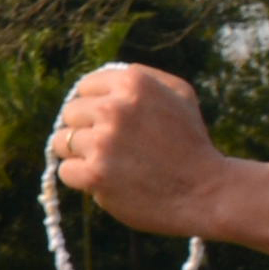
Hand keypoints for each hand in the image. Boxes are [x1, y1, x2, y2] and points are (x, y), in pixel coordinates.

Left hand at [49, 63, 268, 256]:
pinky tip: (105, 180)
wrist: (206, 192)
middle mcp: (115, 108)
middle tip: (111, 147)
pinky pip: (65, 171)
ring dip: (80, 155)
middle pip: (70, 113)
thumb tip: (103, 78)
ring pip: (62, 142)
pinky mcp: (96, 174)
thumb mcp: (180, 94)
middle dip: (86, 130)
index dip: (93, 106)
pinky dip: (81, 178)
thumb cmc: (191, 143)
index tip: (107, 123)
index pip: (85, 87)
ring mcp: (104, 142)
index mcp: (133, 83)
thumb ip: (142, 77)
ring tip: (109, 164)